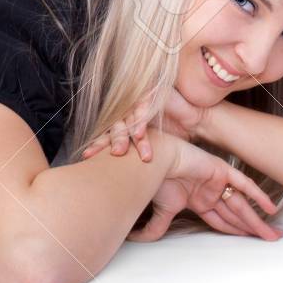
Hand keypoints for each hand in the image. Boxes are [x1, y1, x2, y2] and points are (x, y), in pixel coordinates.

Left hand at [81, 85, 209, 162]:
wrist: (195, 120)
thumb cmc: (173, 137)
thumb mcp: (153, 153)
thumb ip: (137, 164)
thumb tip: (116, 186)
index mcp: (126, 128)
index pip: (107, 136)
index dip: (98, 145)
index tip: (87, 156)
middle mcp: (130, 116)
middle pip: (116, 128)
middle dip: (115, 141)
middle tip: (116, 154)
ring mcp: (140, 105)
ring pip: (129, 119)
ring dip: (129, 134)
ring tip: (128, 147)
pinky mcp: (152, 96)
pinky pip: (143, 107)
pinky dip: (141, 120)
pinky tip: (140, 133)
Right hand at [127, 136, 282, 242]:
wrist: (157, 161)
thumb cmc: (157, 181)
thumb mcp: (162, 209)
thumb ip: (157, 226)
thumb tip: (139, 239)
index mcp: (198, 201)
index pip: (222, 221)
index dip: (236, 231)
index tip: (251, 241)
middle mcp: (210, 193)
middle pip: (236, 215)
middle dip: (254, 228)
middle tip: (272, 239)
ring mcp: (217, 182)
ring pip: (242, 205)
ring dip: (258, 220)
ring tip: (274, 234)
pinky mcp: (222, 170)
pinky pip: (244, 185)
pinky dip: (257, 196)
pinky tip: (271, 208)